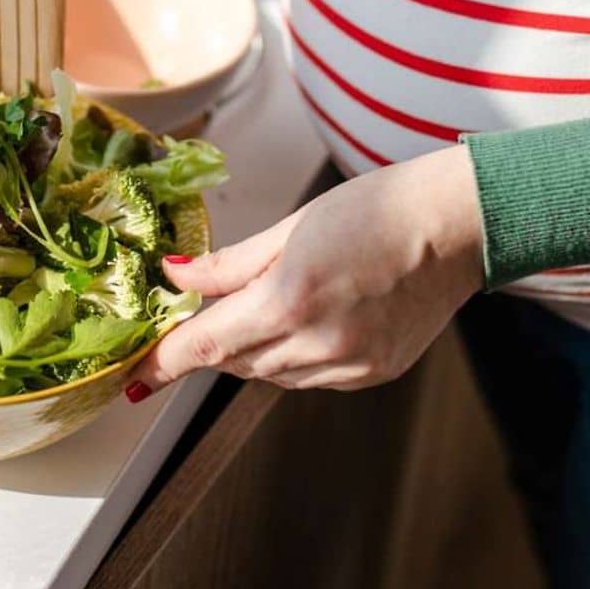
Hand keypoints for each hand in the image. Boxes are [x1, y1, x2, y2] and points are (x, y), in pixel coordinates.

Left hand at [133, 147, 486, 395]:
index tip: (133, 379)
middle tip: (209, 309)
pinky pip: (312, 378)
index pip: (206, 345)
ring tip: (277, 299)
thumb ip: (230, 264)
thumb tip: (176, 278)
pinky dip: (296, 356)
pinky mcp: (374, 375)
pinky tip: (315, 318)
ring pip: (273, 375)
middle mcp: (319, 344)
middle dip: (215, 340)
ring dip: (256, 348)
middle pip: (237, 362)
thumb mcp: (292, 226)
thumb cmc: (378, 209)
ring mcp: (350, 367)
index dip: (163, 364)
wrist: (456, 227)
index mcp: (290, 300)